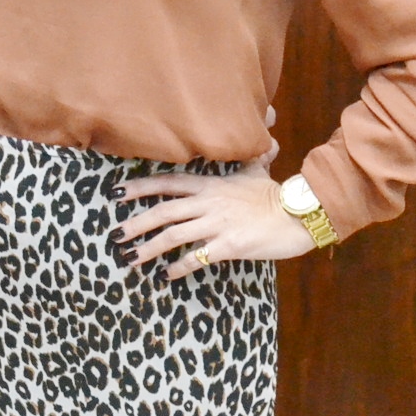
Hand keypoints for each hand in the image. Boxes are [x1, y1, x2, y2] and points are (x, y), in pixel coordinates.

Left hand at [116, 168, 315, 278]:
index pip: (167, 183)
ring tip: (129, 258)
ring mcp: (217, 224)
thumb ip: (251, 159)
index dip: (140, 187)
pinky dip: (178, 267)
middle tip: (115, 234)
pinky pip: (196, 257)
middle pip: (163, 211)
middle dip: (136, 223)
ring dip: (148, 248)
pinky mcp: (228, 245)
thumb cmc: (277, 195)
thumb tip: (265, 140)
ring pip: (173, 236)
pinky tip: (165, 275)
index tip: (116, 193)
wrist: (300, 215)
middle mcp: (209, 203)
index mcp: (211, 185)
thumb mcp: (257, 171)